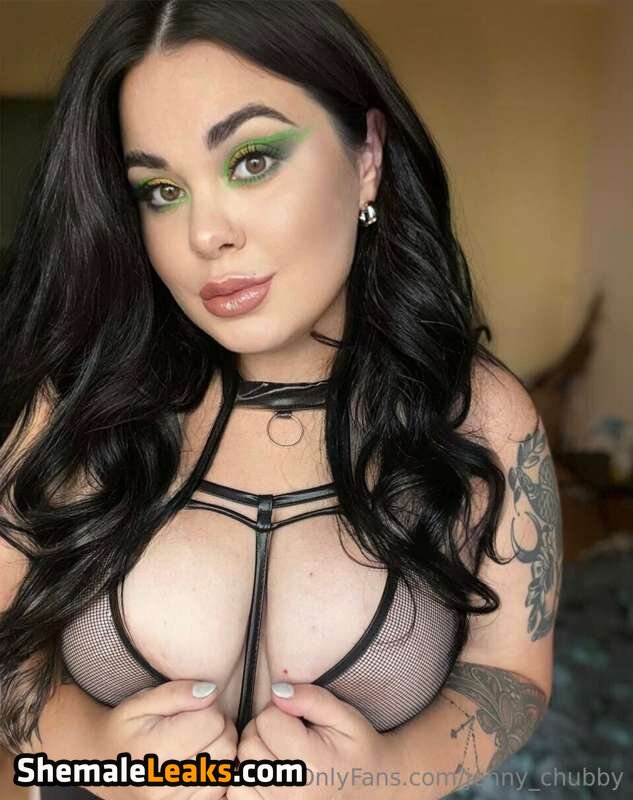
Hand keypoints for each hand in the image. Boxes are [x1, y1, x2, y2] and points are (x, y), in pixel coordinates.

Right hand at [91, 680, 236, 799]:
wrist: (105, 765)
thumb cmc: (125, 728)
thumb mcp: (141, 702)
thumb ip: (176, 693)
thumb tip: (212, 692)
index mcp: (153, 751)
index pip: (212, 721)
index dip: (208, 706)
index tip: (193, 707)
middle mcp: (164, 785)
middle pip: (225, 744)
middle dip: (218, 726)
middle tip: (198, 721)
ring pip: (226, 767)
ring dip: (219, 748)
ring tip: (198, 740)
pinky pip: (220, 787)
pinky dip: (215, 771)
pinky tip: (198, 760)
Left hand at [226, 683, 400, 798]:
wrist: (372, 788)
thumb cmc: (356, 748)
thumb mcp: (343, 715)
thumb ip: (310, 698)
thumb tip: (276, 692)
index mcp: (312, 763)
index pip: (267, 720)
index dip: (278, 710)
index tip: (294, 716)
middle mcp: (292, 792)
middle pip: (249, 744)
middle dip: (262, 729)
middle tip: (286, 731)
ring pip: (240, 769)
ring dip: (253, 754)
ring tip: (277, 751)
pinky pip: (237, 794)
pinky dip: (246, 779)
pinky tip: (266, 771)